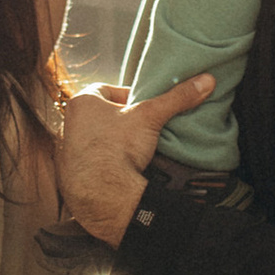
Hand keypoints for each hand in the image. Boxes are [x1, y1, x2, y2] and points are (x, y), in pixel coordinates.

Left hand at [59, 75, 214, 242]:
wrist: (102, 193)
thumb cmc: (118, 148)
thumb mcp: (151, 117)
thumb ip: (177, 98)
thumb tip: (206, 81)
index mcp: (82, 102)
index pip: (108, 90)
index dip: (130, 96)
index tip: (146, 106)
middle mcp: (70, 122)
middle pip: (103, 113)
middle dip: (124, 119)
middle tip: (144, 126)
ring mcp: (68, 148)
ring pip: (98, 136)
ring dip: (115, 140)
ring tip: (138, 147)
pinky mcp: (72, 171)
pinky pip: (94, 158)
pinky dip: (108, 160)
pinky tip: (125, 165)